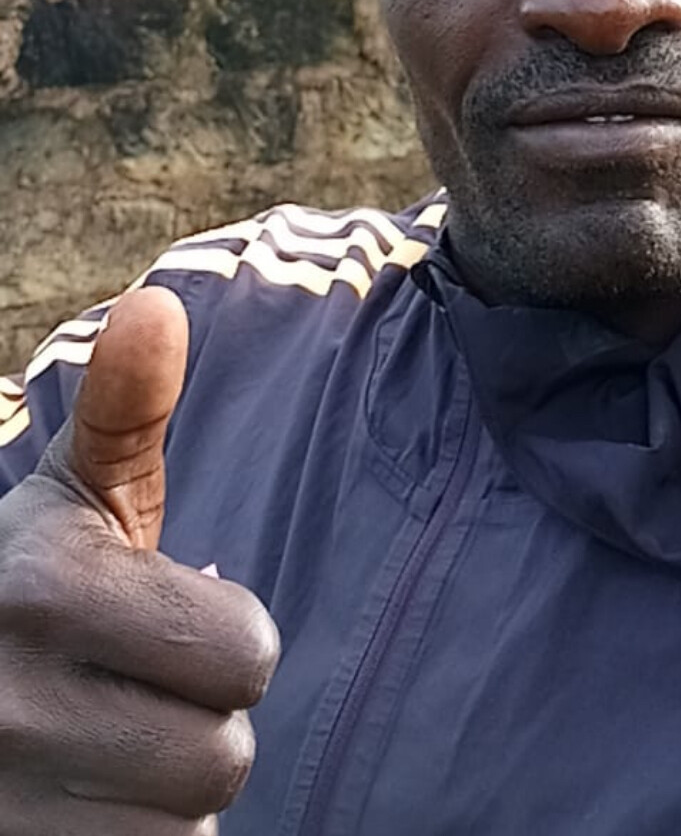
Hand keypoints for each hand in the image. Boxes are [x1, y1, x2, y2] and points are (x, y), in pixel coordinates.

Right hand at [0, 286, 279, 832]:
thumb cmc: (28, 582)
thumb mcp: (73, 494)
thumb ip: (126, 408)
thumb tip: (159, 307)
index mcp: (41, 588)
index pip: (247, 653)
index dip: (232, 636)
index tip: (177, 616)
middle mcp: (5, 703)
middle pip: (223, 757)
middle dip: (204, 720)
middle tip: (144, 687)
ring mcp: (0, 800)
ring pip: (183, 829)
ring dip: (166, 794)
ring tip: (107, 741)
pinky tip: (89, 798)